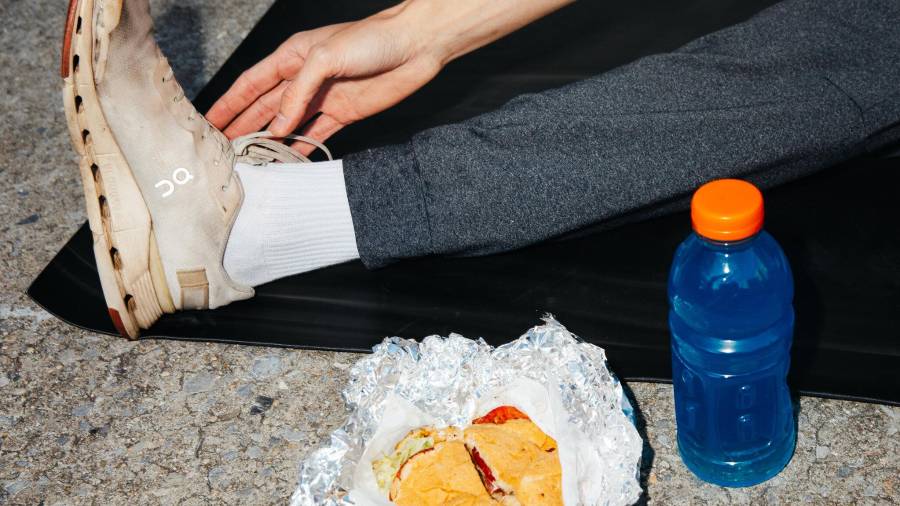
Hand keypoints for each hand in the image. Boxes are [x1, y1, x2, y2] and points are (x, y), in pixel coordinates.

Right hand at [207, 6, 442, 152]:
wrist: (414, 46)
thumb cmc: (371, 39)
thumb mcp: (324, 57)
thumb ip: (297, 92)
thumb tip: (278, 126)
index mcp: (292, 57)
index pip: (251, 84)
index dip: (230, 103)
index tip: (210, 122)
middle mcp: (304, 78)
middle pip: (265, 107)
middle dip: (243, 127)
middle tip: (223, 150)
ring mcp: (323, 97)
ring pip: (288, 124)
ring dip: (270, 140)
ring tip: (250, 160)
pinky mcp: (344, 113)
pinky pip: (316, 134)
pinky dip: (302, 147)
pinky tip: (287, 161)